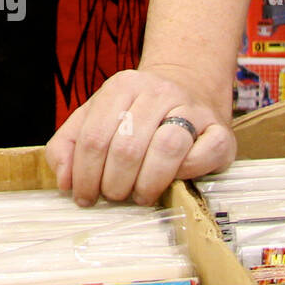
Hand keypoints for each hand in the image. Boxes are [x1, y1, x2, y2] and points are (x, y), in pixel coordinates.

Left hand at [45, 66, 235, 206]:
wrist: (189, 87)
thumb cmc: (135, 113)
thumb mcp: (95, 118)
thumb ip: (69, 145)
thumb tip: (64, 181)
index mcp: (121, 87)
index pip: (93, 136)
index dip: (84, 173)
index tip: (83, 197)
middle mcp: (156, 92)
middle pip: (127, 146)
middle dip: (114, 182)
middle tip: (113, 197)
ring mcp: (191, 108)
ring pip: (166, 148)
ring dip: (147, 183)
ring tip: (139, 196)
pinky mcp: (220, 130)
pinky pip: (203, 154)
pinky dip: (185, 173)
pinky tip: (173, 181)